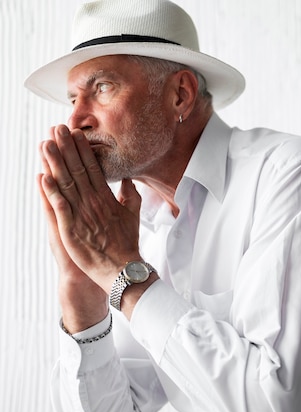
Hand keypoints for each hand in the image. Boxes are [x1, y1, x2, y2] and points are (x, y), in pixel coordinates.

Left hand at [38, 125, 142, 298]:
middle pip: (77, 170)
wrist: (121, 269)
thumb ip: (129, 194)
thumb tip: (127, 178)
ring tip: (45, 144)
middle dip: (66, 148)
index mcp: (106, 198)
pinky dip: (52, 192)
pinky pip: (60, 207)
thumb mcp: (133, 214)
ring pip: (66, 184)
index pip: (93, 168)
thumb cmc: (126, 243)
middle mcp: (93, 202)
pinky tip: (43, 177)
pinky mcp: (72, 230)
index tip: (75, 133)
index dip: (83, 150)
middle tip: (56, 128)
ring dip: (54, 164)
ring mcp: (82, 215)